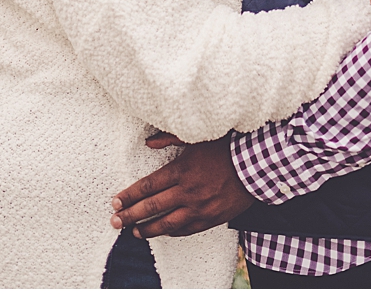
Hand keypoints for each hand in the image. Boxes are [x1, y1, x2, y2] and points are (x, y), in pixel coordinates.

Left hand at [110, 135, 254, 237]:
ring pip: (168, 224)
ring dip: (148, 229)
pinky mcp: (212, 218)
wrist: (256, 166)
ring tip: (133, 232)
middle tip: (114, 221)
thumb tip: (147, 143)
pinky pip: (187, 230)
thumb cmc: (224, 148)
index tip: (114, 201)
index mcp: (180, 171)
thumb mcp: (195, 137)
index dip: (128, 195)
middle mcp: (187, 192)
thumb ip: (168, 138)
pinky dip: (172, 232)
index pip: (146, 187)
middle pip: (152, 207)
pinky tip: (162, 233)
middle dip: (130, 215)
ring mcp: (200, 208)